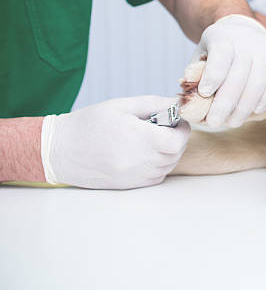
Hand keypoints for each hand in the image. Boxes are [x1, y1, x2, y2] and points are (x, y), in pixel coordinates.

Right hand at [41, 96, 190, 188]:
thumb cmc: (89, 125)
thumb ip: (153, 104)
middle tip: (165, 127)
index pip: (178, 140)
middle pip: (176, 153)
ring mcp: (136, 176)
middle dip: (177, 139)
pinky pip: (157, 176)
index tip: (177, 121)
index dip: (182, 130)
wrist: (60, 151)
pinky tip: (145, 153)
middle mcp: (140, 161)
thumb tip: (176, 104)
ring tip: (152, 139)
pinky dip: (159, 164)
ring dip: (169, 152)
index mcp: (139, 138)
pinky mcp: (131, 185)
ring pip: (168, 166)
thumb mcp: (121, 106)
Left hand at [195, 14, 265, 127]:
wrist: (243, 30)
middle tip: (215, 122)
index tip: (204, 94)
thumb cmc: (219, 50)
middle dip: (225, 104)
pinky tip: (256, 111)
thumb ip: (195, 74)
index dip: (213, 77)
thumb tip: (187, 97)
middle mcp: (247, 40)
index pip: (221, 57)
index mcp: (223, 36)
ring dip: (244, 108)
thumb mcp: (202, 54)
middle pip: (238, 77)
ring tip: (233, 122)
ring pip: (257, 84)